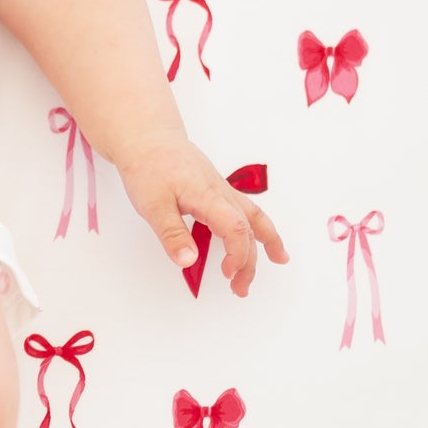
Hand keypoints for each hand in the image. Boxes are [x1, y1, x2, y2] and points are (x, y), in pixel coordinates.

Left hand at [114, 135, 287, 297]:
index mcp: (207, 196)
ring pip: (252, 216)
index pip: (235, 228)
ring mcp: (221, 190)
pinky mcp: (216, 189)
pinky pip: (245, 208)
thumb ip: (172, 234)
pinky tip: (260, 236)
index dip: (237, 254)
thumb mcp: (151, 204)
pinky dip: (257, 225)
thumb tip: (188, 261)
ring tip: (280, 260)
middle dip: (249, 262)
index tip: (228, 275)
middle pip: (247, 229)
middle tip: (240, 289)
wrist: (147, 138)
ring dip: (266, 240)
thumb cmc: (148, 167)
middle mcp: (221, 193)